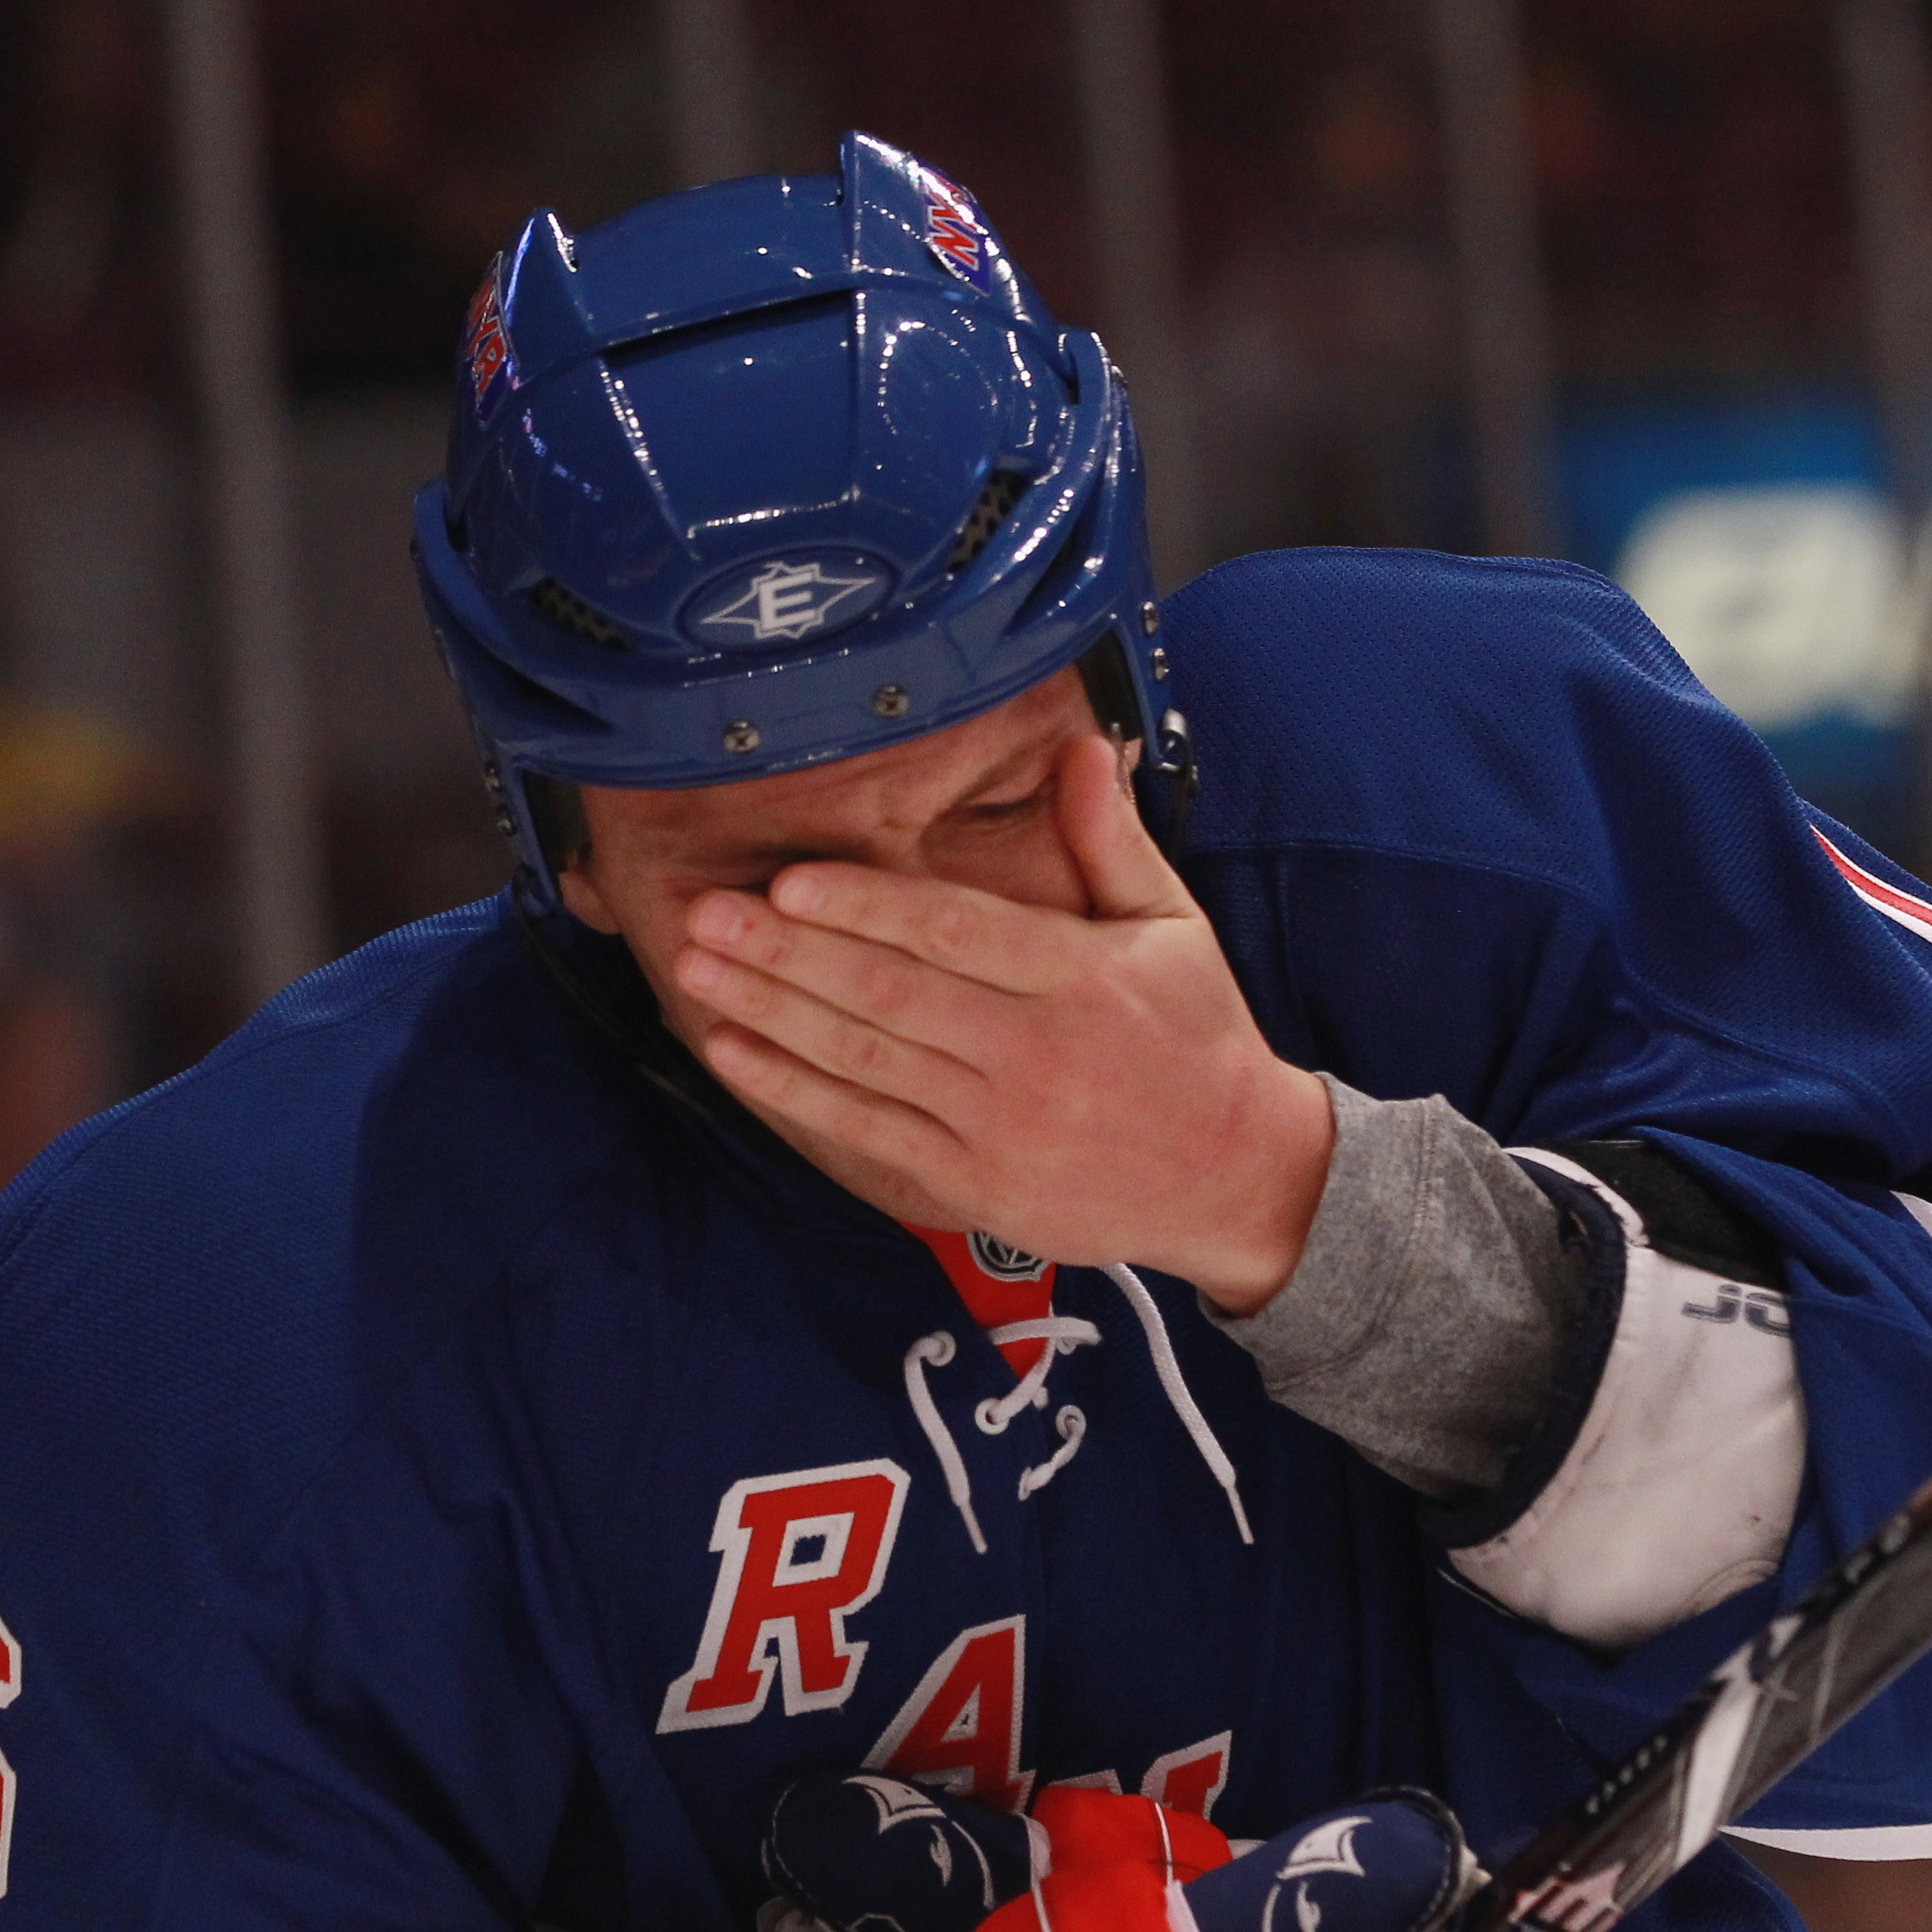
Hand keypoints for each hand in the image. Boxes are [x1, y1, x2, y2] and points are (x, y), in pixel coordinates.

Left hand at [671, 736, 1332, 1311]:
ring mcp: (998, 1124)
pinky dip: (794, 1093)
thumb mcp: (1173, 925)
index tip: (790, 879)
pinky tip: (734, 1053)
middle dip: (788, 952)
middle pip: (890, 995)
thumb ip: (1111, 838)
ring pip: (865, 1061)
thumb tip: (1082, 746)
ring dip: (770, 1013)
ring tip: (696, 972)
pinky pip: (868, 1132)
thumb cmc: (1198, 1038)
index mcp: (1079, 977)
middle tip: (707, 914)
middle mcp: (1033, 1051)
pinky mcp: (975, 1185)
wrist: (1235, 1175)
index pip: (954, 930)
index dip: (865, 904)